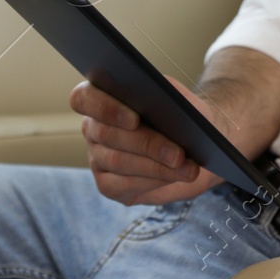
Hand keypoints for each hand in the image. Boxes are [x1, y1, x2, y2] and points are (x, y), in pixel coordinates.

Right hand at [69, 77, 229, 205]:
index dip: (106, 108)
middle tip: (178, 153)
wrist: (196, 144)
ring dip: (156, 166)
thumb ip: (163, 94)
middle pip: (107, 134)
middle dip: (147, 144)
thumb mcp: (177, 98)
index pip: (83, 98)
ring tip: (186, 167)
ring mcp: (97, 157)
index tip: (134, 119)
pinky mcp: (107, 184)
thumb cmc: (182, 115)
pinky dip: (153, 181)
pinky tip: (174, 176)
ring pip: (118, 161)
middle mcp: (93, 127)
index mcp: (101, 96)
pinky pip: (124, 185)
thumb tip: (158, 101)